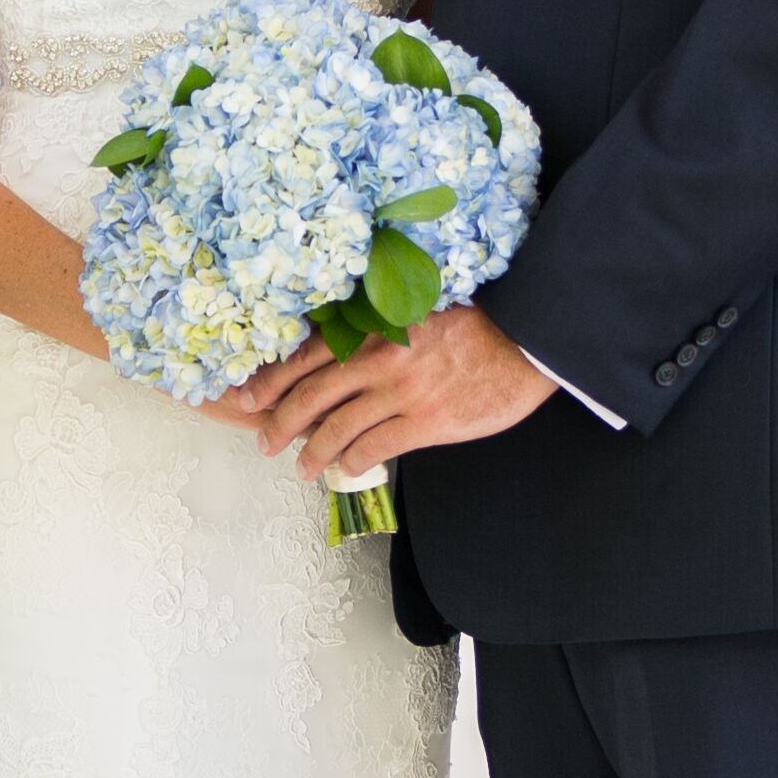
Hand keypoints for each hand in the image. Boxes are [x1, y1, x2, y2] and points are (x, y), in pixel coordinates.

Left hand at [234, 305, 556, 488]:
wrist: (529, 340)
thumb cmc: (478, 324)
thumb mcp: (419, 310)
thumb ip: (380, 329)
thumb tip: (343, 352)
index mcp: (375, 325)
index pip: (306, 354)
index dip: (272, 379)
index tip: (248, 396)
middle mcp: (380, 357)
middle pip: (311, 395)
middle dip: (280, 422)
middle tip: (264, 441)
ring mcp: (401, 392)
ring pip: (337, 428)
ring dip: (312, 452)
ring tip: (302, 467)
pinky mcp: (426, 422)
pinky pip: (374, 448)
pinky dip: (353, 461)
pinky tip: (346, 468)